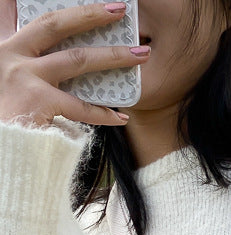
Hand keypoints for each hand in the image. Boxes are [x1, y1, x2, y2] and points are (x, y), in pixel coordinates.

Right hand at [0, 1, 148, 128]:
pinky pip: (80, 107)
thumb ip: (23, 64)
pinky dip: (103, 114)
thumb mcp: (6, 81)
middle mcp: (10, 55)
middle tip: (118, 9)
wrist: (1, 146)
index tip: (77, 0)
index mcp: (3, 48)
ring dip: (113, 56)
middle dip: (90, 14)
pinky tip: (121, 117)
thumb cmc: (5, 118)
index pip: (20, 15)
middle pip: (55, 25)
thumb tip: (52, 61)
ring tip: (140, 54)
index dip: (42, 4)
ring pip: (77, 59)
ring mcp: (23, 76)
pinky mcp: (37, 101)